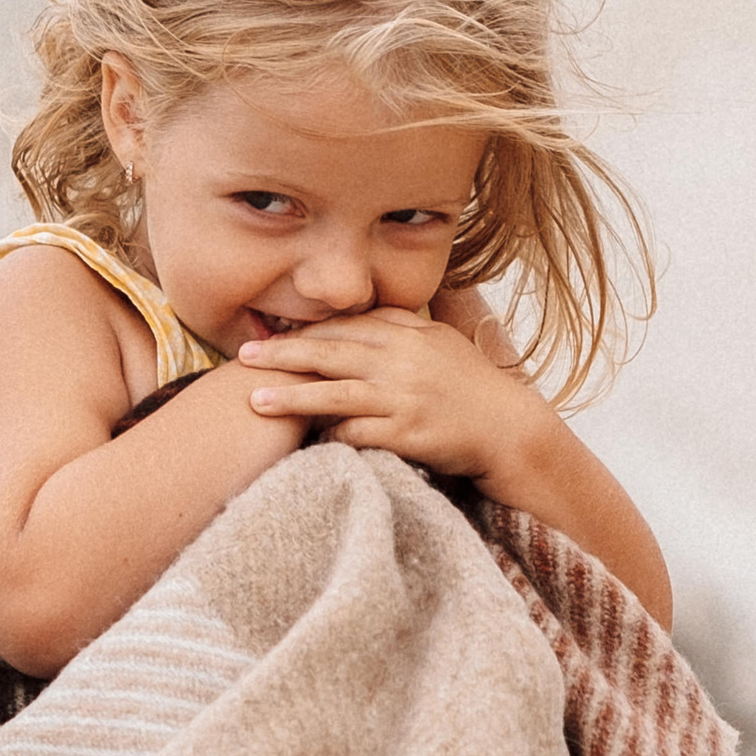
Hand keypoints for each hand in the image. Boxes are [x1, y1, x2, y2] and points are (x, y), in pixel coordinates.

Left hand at [233, 304, 550, 481]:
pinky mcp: (409, 432)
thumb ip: (403, 326)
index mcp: (409, 335)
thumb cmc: (473, 389)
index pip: (346, 326)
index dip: (305, 330)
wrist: (512, 429)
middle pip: (330, 352)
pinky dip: (330, 436)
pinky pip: (358, 434)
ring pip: (335, 393)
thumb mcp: (441, 343)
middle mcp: (403, 361)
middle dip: (283, 352)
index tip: (271, 334)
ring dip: (291, 396)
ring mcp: (405, 397)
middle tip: (244, 355)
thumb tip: (364, 315)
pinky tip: (306, 440)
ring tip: (254, 400)